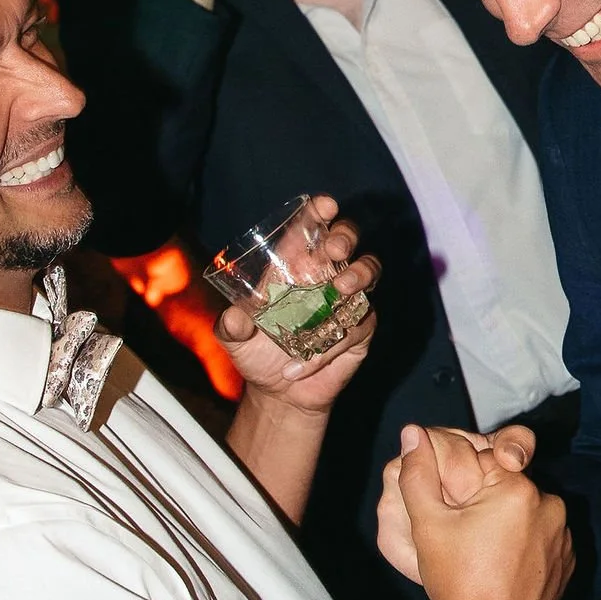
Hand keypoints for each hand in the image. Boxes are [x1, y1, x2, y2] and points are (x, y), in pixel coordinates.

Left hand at [216, 197, 378, 415]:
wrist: (280, 394)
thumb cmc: (256, 354)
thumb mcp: (234, 339)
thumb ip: (231, 327)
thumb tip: (235, 318)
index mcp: (294, 265)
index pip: (311, 228)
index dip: (320, 211)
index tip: (325, 205)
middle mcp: (324, 276)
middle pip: (347, 240)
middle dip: (344, 236)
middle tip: (334, 250)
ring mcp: (347, 300)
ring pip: (369, 270)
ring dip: (359, 274)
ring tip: (341, 289)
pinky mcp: (361, 329)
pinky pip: (360, 324)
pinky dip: (335, 342)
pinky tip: (306, 361)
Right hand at [397, 424, 572, 599]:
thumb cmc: (457, 581)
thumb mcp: (428, 525)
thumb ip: (417, 473)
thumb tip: (412, 432)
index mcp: (518, 488)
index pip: (487, 462)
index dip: (465, 484)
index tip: (455, 512)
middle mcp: (551, 504)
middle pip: (510, 488)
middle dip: (489, 504)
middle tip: (468, 536)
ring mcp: (565, 535)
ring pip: (529, 513)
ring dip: (510, 524)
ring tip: (486, 554)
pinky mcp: (570, 561)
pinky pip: (545, 539)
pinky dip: (527, 546)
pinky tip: (504, 566)